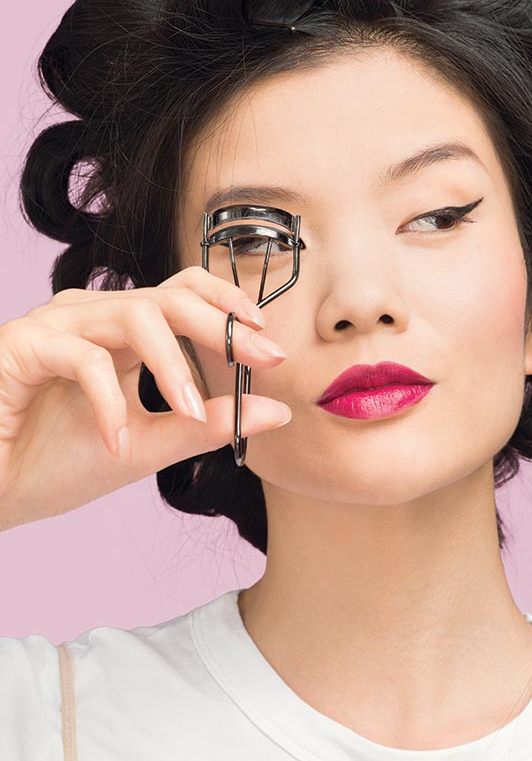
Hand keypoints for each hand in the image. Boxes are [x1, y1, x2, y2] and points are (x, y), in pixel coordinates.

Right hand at [0, 267, 290, 529]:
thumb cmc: (58, 466)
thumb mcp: (149, 446)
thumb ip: (209, 426)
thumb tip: (277, 411)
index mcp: (120, 336)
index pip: (181, 294)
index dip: (226, 304)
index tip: (268, 340)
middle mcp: (90, 320)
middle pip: (168, 296)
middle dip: (220, 325)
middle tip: (264, 357)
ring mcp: (56, 327)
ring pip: (132, 314)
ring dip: (173, 366)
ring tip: (192, 413)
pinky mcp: (22, 345)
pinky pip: (82, 357)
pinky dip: (108, 402)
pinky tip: (115, 443)